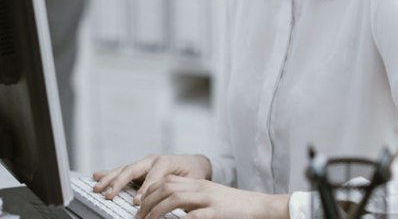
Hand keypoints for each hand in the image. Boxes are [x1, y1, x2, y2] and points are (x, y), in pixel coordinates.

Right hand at [92, 154, 211, 203]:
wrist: (194, 164)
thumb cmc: (193, 173)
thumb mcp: (192, 181)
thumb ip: (179, 188)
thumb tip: (171, 200)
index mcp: (166, 162)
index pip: (152, 176)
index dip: (144, 189)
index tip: (136, 202)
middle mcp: (152, 160)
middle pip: (133, 169)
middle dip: (119, 182)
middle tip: (109, 195)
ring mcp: (144, 163)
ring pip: (124, 169)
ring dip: (109, 178)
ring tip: (97, 187)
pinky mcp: (139, 168)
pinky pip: (123, 170)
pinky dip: (109, 173)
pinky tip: (96, 175)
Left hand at [136, 175, 288, 218]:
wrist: (260, 207)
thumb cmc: (235, 207)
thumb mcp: (210, 199)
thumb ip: (192, 202)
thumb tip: (171, 211)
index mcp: (198, 185)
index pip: (167, 181)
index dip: (149, 191)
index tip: (139, 205)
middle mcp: (201, 189)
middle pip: (166, 187)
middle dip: (148, 201)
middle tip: (138, 216)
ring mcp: (208, 200)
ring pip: (175, 198)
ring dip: (156, 211)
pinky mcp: (217, 213)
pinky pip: (193, 216)